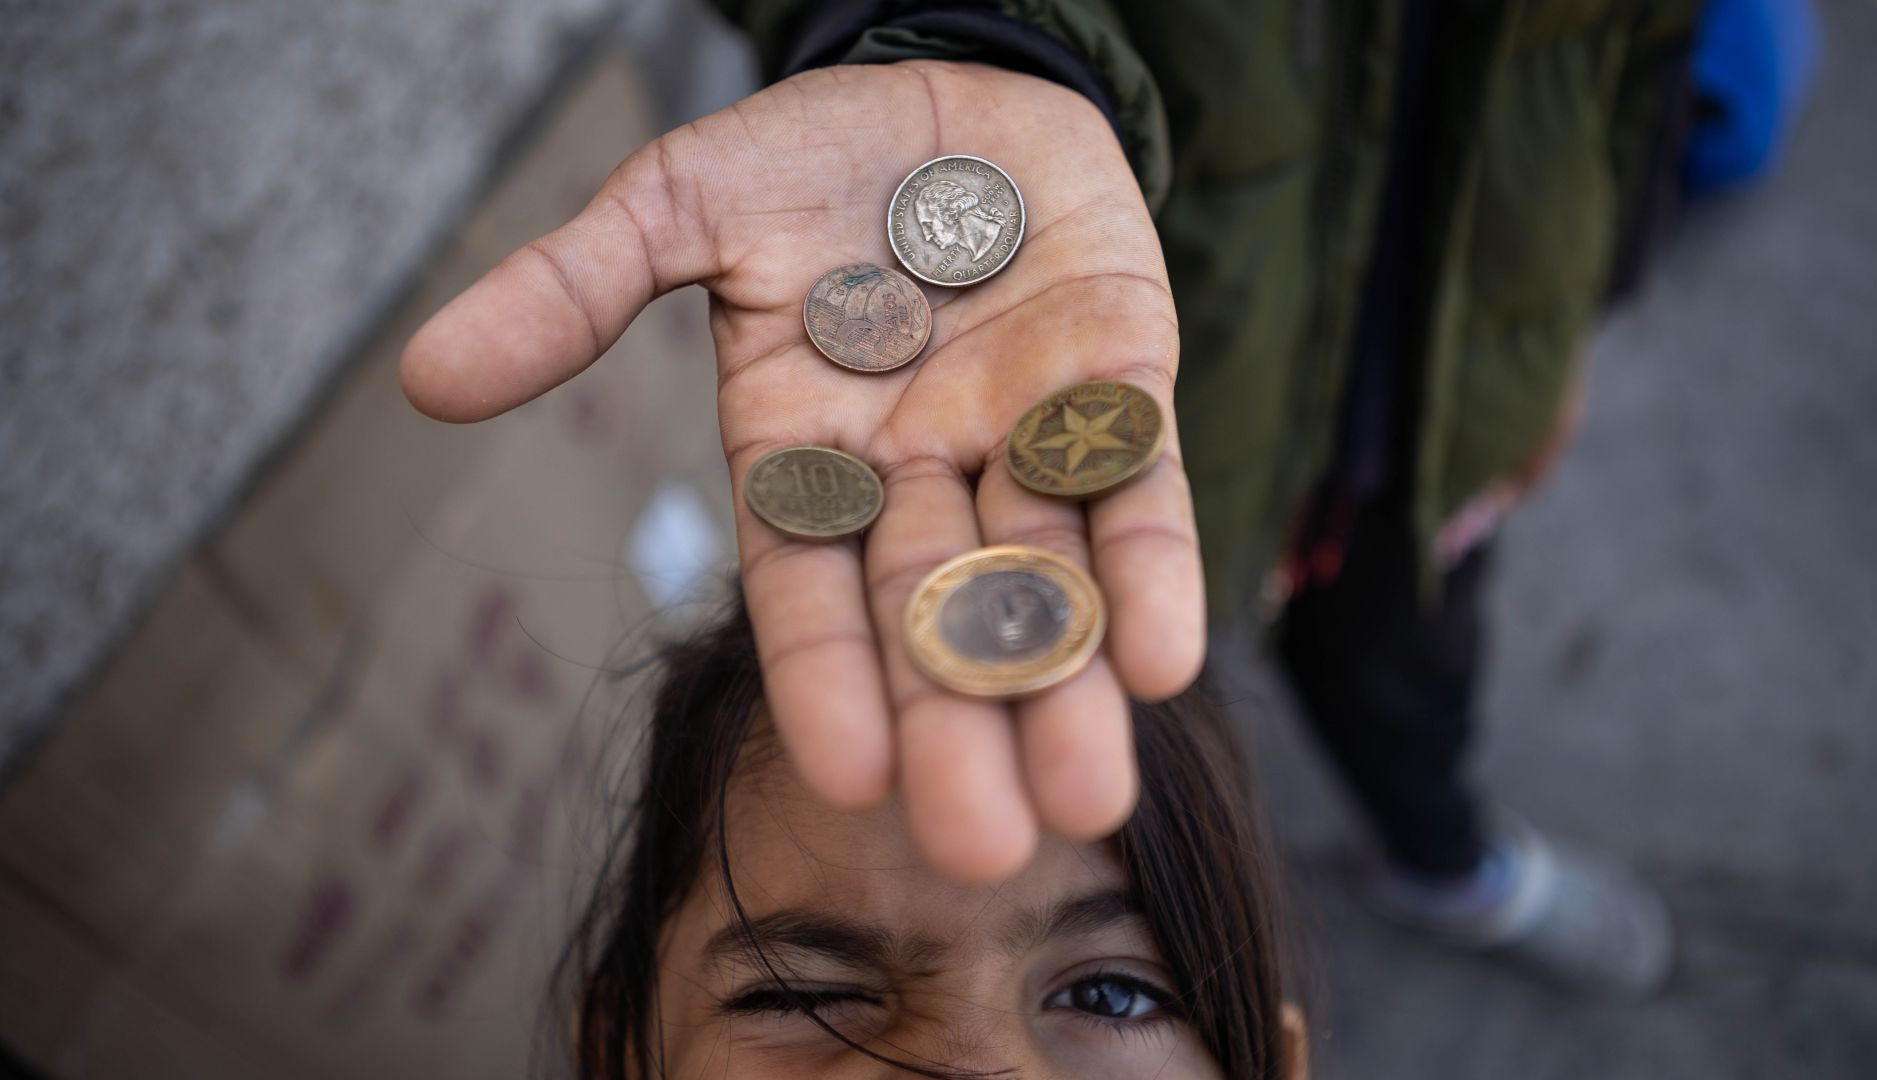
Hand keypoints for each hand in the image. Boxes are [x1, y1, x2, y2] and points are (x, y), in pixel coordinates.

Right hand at [401, 61, 1203, 882]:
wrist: (952, 86)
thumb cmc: (810, 156)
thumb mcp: (681, 205)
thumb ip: (575, 291)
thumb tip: (423, 375)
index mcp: (804, 457)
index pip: (809, 589)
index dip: (829, 678)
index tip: (848, 780)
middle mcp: (915, 472)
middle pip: (934, 617)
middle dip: (959, 726)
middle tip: (986, 853)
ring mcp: (1022, 436)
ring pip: (1048, 580)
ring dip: (1068, 683)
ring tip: (1090, 797)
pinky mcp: (1121, 384)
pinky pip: (1140, 488)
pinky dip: (1153, 569)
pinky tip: (1164, 657)